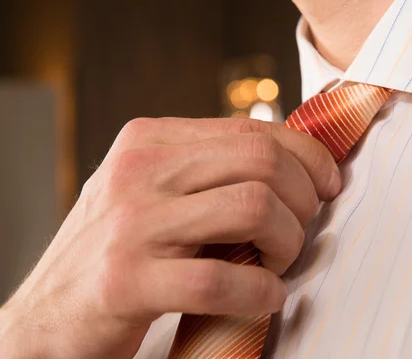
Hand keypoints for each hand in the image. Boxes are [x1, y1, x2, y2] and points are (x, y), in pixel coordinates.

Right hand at [0, 118, 340, 358]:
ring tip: (279, 263)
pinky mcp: (127, 280)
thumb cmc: (120, 250)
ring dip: (288, 241)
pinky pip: (224, 278)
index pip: (252, 130)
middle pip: (262, 162)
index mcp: (150, 140)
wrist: (49, 315)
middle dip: (304, 198)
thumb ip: (209, 171)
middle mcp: (140, 169)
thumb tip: (294, 164)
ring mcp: (132, 223)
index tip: (328, 184)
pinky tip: (265, 297)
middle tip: (303, 229)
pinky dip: (263, 292)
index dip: (307, 156)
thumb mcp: (154, 191)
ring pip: (253, 208)